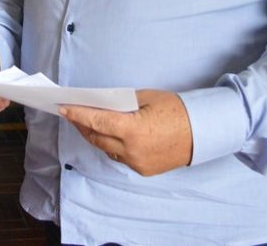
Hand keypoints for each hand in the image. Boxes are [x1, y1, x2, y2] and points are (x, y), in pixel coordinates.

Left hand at [59, 89, 192, 175]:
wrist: (203, 132)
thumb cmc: (177, 110)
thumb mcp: (146, 98)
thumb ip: (121, 103)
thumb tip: (101, 106)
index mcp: (132, 130)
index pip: (96, 122)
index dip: (77, 115)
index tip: (63, 108)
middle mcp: (132, 150)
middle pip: (97, 138)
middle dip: (82, 125)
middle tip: (70, 113)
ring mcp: (137, 163)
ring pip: (107, 149)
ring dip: (95, 136)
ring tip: (85, 124)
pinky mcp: (143, 169)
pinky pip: (119, 157)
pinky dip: (111, 145)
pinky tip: (106, 135)